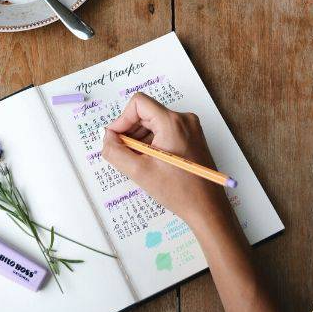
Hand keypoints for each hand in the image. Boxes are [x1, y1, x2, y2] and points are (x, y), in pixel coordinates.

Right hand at [101, 93, 235, 228]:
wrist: (207, 208)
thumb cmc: (178, 191)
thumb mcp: (139, 172)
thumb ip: (115, 152)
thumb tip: (106, 138)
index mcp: (172, 122)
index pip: (138, 103)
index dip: (122, 119)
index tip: (116, 139)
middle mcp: (184, 119)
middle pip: (146, 113)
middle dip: (130, 132)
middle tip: (123, 154)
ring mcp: (190, 128)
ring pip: (154, 123)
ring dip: (140, 139)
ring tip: (137, 161)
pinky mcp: (192, 138)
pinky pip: (165, 132)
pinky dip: (152, 143)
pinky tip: (149, 162)